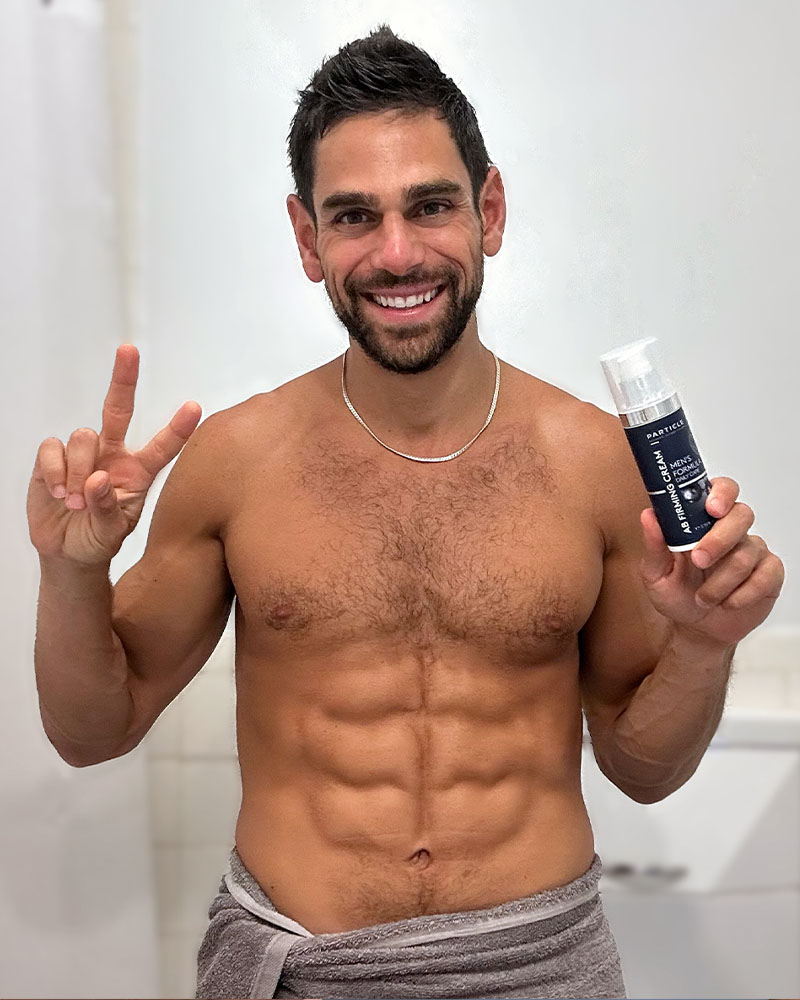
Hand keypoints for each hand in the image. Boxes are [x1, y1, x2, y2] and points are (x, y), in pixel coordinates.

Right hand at [27, 344, 201, 565]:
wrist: (67, 552)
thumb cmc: (98, 539)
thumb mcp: (111, 532)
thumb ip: (107, 508)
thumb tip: (96, 480)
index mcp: (138, 472)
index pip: (163, 447)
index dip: (178, 428)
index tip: (194, 407)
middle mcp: (113, 455)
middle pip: (118, 410)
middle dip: (123, 379)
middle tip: (129, 350)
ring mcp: (83, 454)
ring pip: (83, 437)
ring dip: (78, 470)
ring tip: (75, 501)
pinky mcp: (53, 457)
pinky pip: (52, 448)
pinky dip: (54, 471)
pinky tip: (58, 492)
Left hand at [638, 477, 784, 646]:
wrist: (698, 628)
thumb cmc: (677, 594)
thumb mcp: (655, 574)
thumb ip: (654, 545)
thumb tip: (649, 515)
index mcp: (703, 521)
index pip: (721, 490)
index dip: (721, 492)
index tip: (711, 507)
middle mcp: (730, 530)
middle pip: (741, 514)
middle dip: (719, 539)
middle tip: (699, 560)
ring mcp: (752, 550)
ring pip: (747, 552)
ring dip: (720, 581)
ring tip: (703, 598)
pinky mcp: (769, 574)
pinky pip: (765, 576)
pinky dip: (743, 594)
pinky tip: (728, 602)